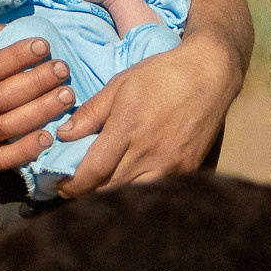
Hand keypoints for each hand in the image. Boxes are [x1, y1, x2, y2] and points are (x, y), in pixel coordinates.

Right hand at [0, 29, 75, 177]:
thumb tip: (11, 25)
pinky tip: (48, 138)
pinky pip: (6, 157)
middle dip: (37, 81)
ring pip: (10, 123)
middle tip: (63, 69)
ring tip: (67, 96)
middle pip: (5, 94)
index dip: (18, 55)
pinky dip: (26, 149)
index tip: (43, 45)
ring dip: (41, 111)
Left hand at [54, 36, 238, 195]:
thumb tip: (64, 135)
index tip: (61, 185)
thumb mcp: (119, 85)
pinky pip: (155, 189)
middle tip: (73, 189)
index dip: (72, 185)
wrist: (209, 75)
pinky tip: (127, 182)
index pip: (93, 172)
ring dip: (110, 195)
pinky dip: (136, 190)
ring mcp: (171, 165)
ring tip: (98, 187)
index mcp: (128, 129)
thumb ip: (91, 113)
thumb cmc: (161, 75)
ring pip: (132, 194)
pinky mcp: (187, 170)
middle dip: (86, 194)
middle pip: (109, 190)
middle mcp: (149, 153)